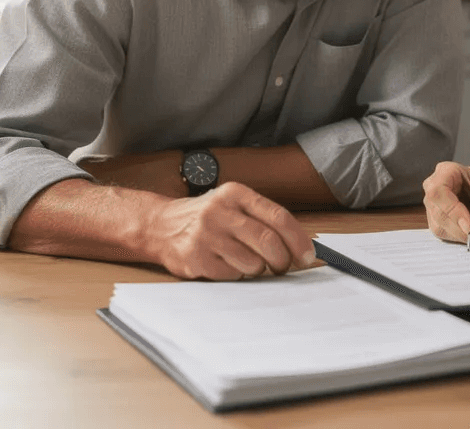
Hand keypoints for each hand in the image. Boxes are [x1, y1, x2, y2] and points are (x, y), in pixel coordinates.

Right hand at [144, 182, 316, 279]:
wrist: (160, 226)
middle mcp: (220, 211)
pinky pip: (233, 275)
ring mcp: (206, 235)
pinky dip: (237, 275)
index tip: (309, 256)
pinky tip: (225, 264)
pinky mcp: (196, 259)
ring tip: (247, 262)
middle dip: (282, 260)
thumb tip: (301, 246)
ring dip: (258, 269)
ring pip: (253, 263)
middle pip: (269, 242)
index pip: (279, 216)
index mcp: (235, 193)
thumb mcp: (233, 205)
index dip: (299, 240)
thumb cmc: (208, 218)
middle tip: (282, 267)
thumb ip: (263, 219)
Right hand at [422, 161, 469, 244]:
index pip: (438, 191)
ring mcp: (433, 204)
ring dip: (462, 235)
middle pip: (438, 212)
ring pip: (439, 226)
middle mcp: (434, 187)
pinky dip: (460, 237)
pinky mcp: (436, 219)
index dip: (451, 210)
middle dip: (460, 227)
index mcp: (446, 171)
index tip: (469, 226)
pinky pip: (443, 233)